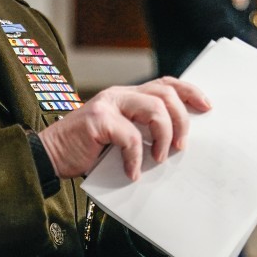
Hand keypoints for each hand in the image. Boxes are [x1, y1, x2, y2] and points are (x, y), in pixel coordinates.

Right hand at [37, 77, 211, 181]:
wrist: (49, 156)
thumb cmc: (86, 151)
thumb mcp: (120, 138)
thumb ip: (142, 133)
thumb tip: (177, 145)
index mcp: (128, 96)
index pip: (166, 84)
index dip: (190, 92)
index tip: (207, 108)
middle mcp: (119, 94)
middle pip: (165, 94)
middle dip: (181, 121)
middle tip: (181, 146)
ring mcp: (108, 104)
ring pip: (154, 109)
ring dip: (163, 137)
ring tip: (159, 158)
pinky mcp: (97, 120)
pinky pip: (129, 137)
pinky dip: (135, 158)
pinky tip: (131, 172)